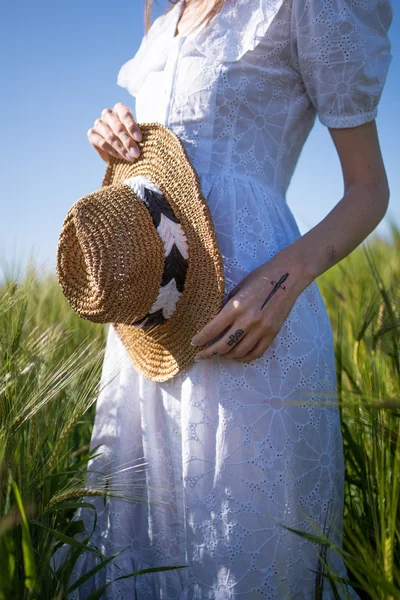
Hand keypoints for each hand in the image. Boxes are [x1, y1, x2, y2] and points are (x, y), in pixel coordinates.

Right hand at [87, 102, 141, 162]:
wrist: (118, 150)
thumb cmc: (131, 139)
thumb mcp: (137, 134)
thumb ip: (138, 135)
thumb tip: (144, 142)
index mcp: (120, 108)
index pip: (125, 114)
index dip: (132, 127)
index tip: (139, 139)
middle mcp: (108, 114)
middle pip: (118, 127)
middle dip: (128, 142)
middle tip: (136, 153)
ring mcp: (99, 123)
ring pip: (110, 136)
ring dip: (121, 149)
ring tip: (131, 158)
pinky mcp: (92, 134)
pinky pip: (102, 143)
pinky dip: (112, 151)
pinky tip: (120, 157)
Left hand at [190, 252, 306, 362]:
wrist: (287, 276)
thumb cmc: (260, 278)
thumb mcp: (238, 288)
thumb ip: (227, 306)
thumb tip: (216, 320)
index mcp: (235, 307)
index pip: (212, 330)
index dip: (200, 339)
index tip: (194, 343)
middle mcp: (247, 321)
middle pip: (224, 346)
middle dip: (209, 353)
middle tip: (201, 356)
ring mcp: (261, 329)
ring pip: (239, 352)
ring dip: (226, 356)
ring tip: (220, 354)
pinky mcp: (272, 333)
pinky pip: (256, 353)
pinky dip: (245, 358)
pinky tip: (237, 356)